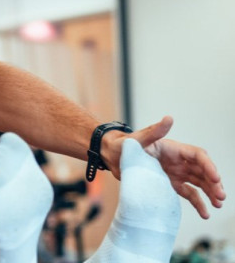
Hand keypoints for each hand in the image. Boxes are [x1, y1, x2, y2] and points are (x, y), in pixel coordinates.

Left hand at [105, 116, 225, 217]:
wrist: (111, 157)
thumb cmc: (124, 145)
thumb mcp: (138, 139)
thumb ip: (154, 131)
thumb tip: (168, 119)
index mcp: (173, 148)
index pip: (197, 156)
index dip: (208, 166)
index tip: (215, 178)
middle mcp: (177, 161)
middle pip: (202, 171)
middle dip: (213, 183)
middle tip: (220, 196)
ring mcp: (175, 173)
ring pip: (198, 183)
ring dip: (210, 193)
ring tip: (218, 204)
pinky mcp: (169, 185)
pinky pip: (188, 194)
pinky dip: (197, 203)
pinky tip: (205, 213)